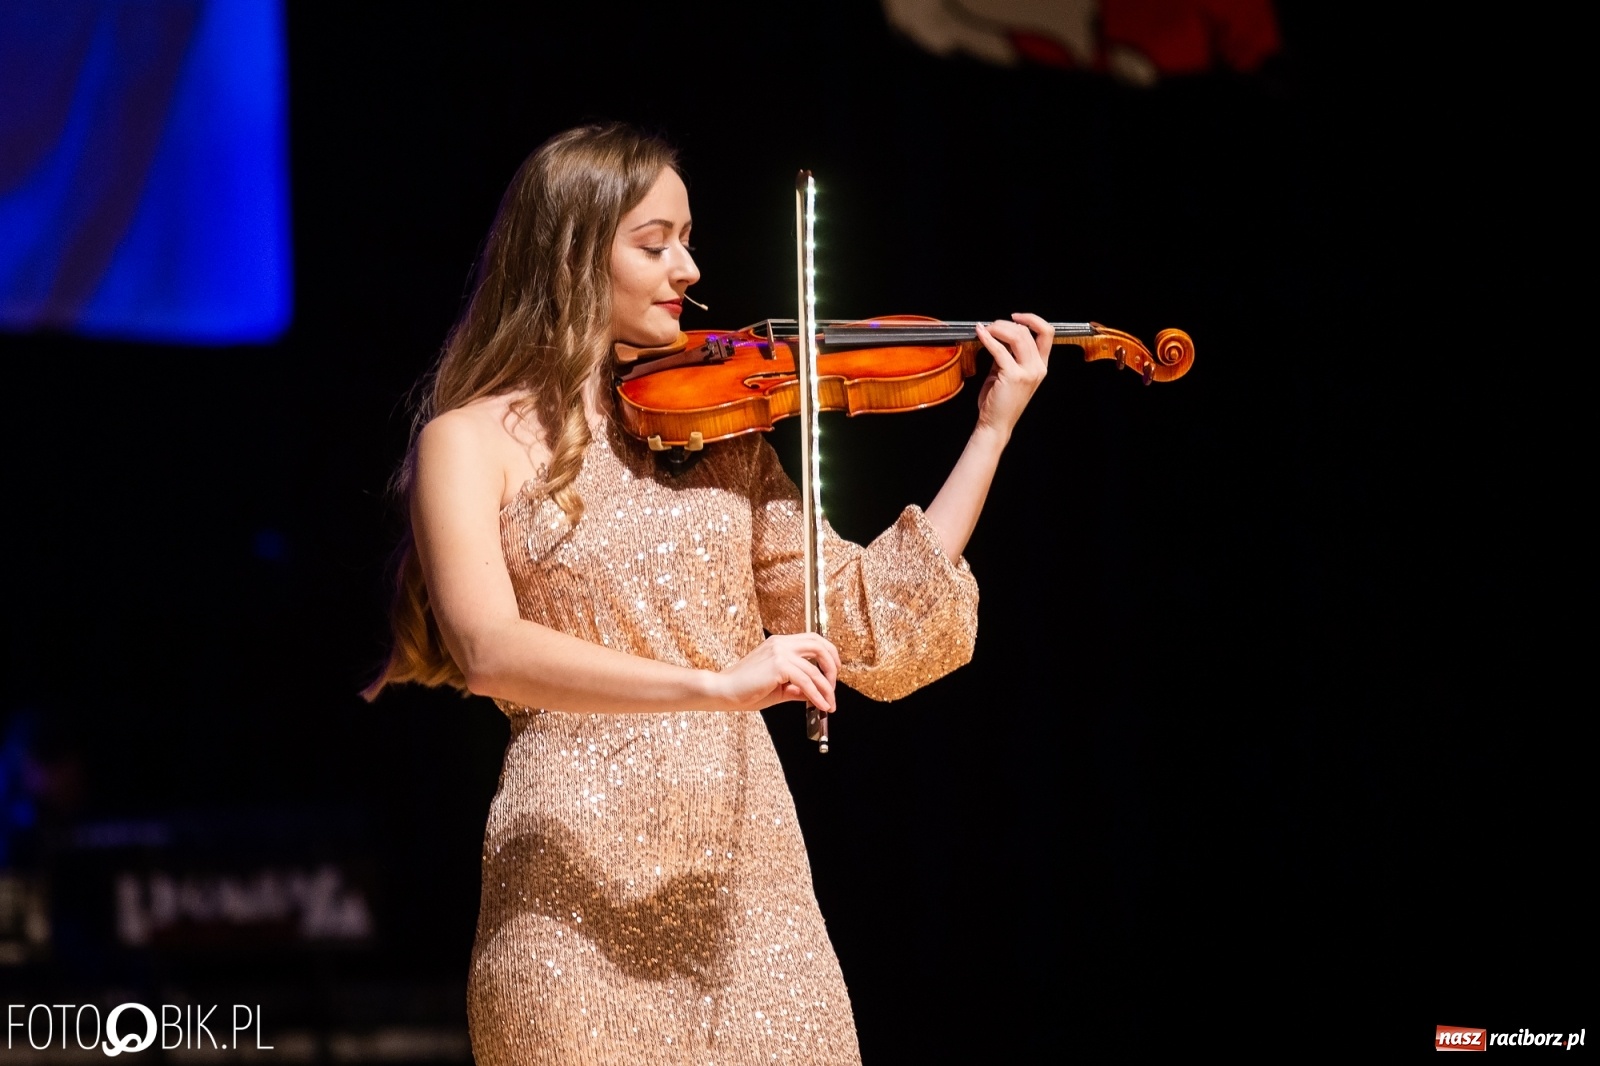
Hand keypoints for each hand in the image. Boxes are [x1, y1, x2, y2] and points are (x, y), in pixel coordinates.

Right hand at [713, 633, 839, 712]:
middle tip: (834, 686)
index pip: (813, 640)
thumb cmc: (745, 690)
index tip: (833, 672)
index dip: (828, 654)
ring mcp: (779, 652)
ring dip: (826, 688)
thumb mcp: (778, 688)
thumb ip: (798, 688)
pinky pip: (806, 681)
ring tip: (829, 704)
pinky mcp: (778, 665)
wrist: (723, 691)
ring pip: (814, 669)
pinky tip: (820, 705)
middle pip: (819, 645)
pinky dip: (817, 695)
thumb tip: (816, 694)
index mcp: (779, 644)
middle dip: (832, 666)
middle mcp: (781, 643)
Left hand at [972, 313, 1051, 437]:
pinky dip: (987, 338)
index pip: (1046, 333)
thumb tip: (999, 334)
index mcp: (1040, 366)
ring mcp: (1028, 372)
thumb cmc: (999, 401)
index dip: (1032, 320)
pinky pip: (999, 350)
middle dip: (1006, 324)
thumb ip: (1008, 354)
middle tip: (991, 325)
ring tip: (985, 329)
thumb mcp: (1008, 373)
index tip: (1015, 317)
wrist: (995, 424)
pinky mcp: (1013, 376)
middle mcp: (1038, 368)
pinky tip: (980, 333)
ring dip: (998, 328)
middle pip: (1027, 332)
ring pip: (1016, 336)